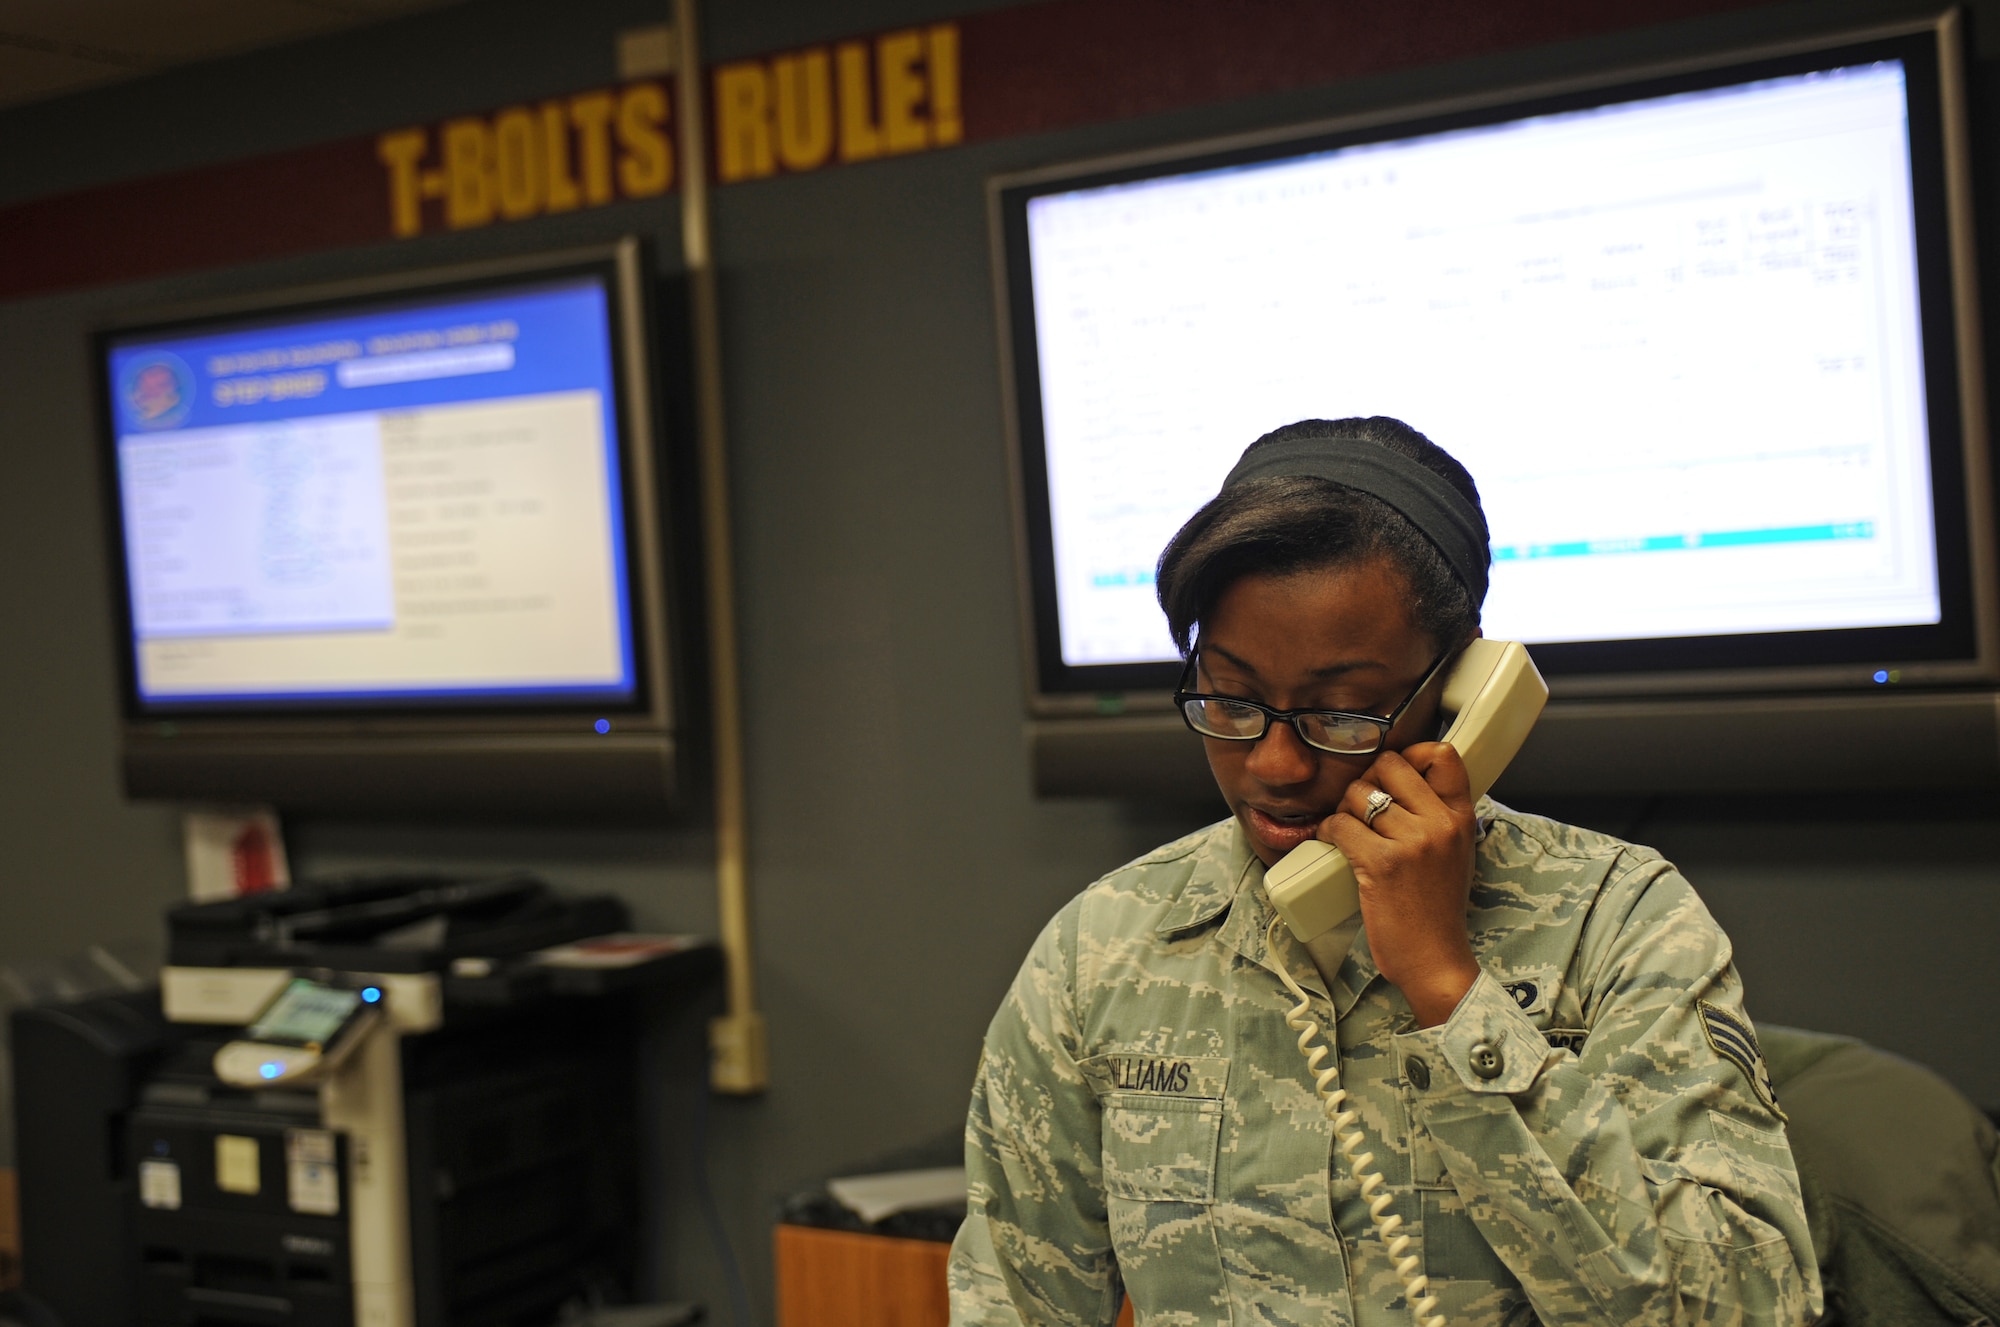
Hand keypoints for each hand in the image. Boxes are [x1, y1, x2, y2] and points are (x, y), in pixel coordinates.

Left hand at [1319, 741, 1479, 1026]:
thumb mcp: (1455, 852)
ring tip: (1351, 832)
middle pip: (1390, 763)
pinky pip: (1341, 824)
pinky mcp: (1382, 863)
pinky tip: (1334, 844)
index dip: (1410, 753)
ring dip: (1345, 809)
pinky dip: (1329, 831)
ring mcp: (1412, 842)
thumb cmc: (1437, 910)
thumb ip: (1436, 814)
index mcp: (1461, 817)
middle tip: (1363, 807)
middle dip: (1367, 780)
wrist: (1434, 958)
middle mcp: (1441, 823)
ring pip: (1359, 794)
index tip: (1393, 773)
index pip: (1442, 753)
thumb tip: (1401, 780)